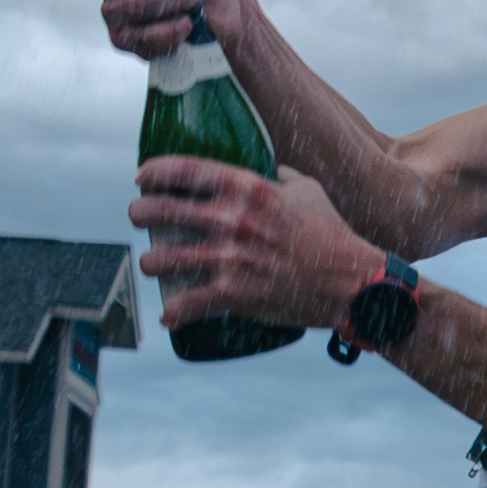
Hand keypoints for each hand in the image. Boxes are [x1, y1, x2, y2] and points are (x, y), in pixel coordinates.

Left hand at [130, 159, 379, 331]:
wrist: (350, 282)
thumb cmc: (332, 234)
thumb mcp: (308, 191)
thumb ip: (281, 177)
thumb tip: (268, 170)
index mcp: (249, 189)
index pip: (188, 170)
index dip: (157, 171)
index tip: (142, 177)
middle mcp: (234, 220)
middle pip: (167, 211)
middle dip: (141, 213)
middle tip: (136, 216)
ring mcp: (231, 258)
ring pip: (167, 258)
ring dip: (150, 262)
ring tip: (149, 263)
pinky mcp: (234, 293)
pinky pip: (189, 304)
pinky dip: (174, 313)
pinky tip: (167, 317)